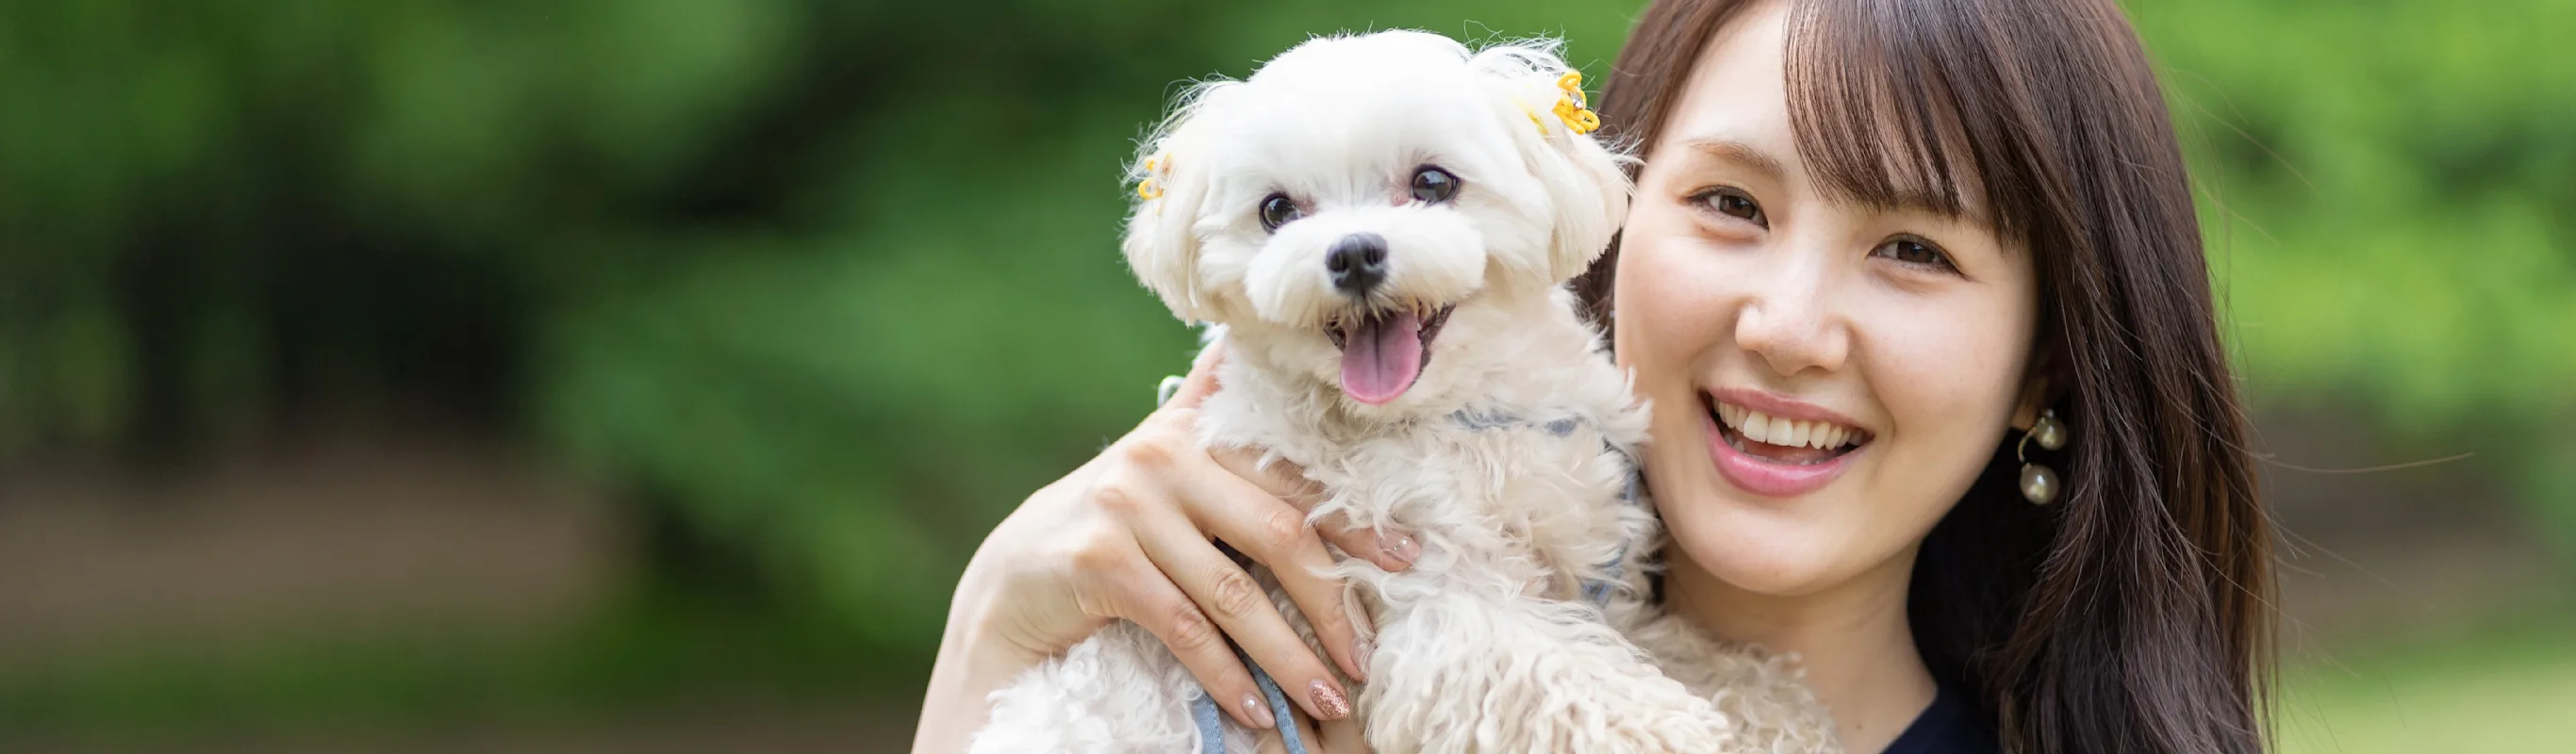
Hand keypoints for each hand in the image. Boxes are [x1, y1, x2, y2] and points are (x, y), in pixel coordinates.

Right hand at [913, 341, 1417, 751]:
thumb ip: (1214, 424)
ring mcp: (1127, 506)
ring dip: (1288, 658)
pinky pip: (1184, 629)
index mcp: (1195, 431)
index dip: (1355, 520)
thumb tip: (1249, 347)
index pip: (1293, 475)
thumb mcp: (1166, 470)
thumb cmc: (1115, 527)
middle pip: (1277, 533)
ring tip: (1327, 700)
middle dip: (1332, 603)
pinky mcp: (1100, 562)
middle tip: (1367, 658)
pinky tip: (1257, 711)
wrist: (1015, 577)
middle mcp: (1162, 457)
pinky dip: (1227, 677)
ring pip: (1234, 594)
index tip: (1407, 560)